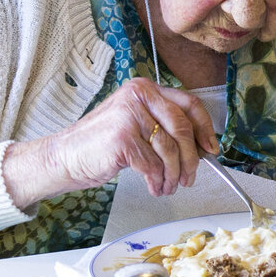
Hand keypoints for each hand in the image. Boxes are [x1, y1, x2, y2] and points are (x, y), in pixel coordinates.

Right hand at [2, 78, 217, 204]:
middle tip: (190, 177)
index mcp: (145, 89)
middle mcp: (138, 96)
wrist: (63, 157)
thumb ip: (163, 125)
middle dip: (191, 159)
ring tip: (169, 186)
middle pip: (183, 129)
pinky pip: (153, 165)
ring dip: (173, 174)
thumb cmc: (100, 143)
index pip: (190, 104)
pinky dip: (157, 181)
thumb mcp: (135, 123)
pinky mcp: (122, 139)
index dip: (206, 129)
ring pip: (170, 150)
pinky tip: (154, 187)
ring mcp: (129, 116)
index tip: (211, 148)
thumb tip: (201, 145)